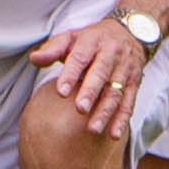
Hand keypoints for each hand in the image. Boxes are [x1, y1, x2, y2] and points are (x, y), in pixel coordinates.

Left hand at [30, 17, 146, 139]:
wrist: (129, 33)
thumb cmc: (92, 40)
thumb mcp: (72, 38)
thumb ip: (52, 49)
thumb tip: (34, 59)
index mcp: (92, 42)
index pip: (80, 57)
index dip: (71, 74)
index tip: (61, 91)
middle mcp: (111, 54)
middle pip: (101, 74)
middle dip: (91, 92)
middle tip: (80, 109)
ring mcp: (124, 69)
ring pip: (115, 91)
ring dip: (106, 111)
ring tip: (93, 129)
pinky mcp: (134, 83)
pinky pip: (129, 101)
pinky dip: (122, 119)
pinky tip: (113, 134)